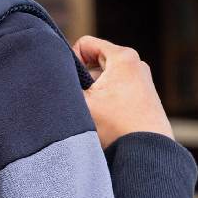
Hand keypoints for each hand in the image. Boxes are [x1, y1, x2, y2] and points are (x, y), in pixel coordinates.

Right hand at [72, 35, 174, 149]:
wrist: (147, 154)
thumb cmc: (117, 126)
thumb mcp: (82, 103)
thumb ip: (64, 85)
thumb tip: (50, 80)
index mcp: (123, 56)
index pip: (85, 43)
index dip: (71, 61)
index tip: (72, 84)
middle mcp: (136, 64)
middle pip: (96, 60)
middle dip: (83, 78)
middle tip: (80, 100)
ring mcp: (143, 80)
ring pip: (105, 77)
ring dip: (94, 92)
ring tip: (92, 113)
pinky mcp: (145, 97)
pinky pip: (117, 90)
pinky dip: (106, 100)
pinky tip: (104, 120)